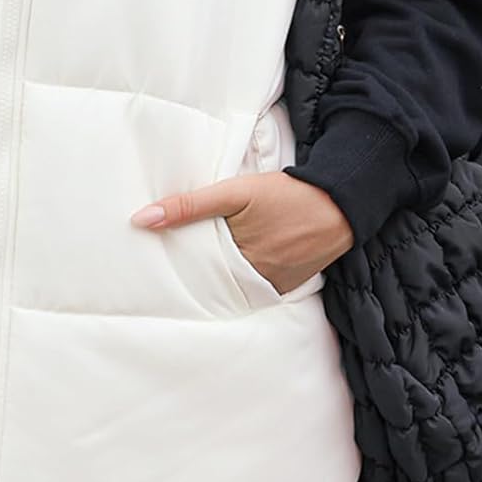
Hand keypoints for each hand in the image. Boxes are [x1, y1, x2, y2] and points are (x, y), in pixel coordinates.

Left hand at [130, 169, 353, 293]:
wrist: (339, 202)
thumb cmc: (285, 194)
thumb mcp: (235, 192)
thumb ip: (189, 206)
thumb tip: (141, 220)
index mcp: (237, 259)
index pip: (193, 270)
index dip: (175, 266)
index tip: (156, 263)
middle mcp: (254, 280)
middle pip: (212, 281)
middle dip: (194, 274)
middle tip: (170, 267)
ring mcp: (272, 286)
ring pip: (233, 287)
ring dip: (218, 278)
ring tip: (198, 267)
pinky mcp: (286, 287)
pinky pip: (255, 289)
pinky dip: (242, 280)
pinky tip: (232, 267)